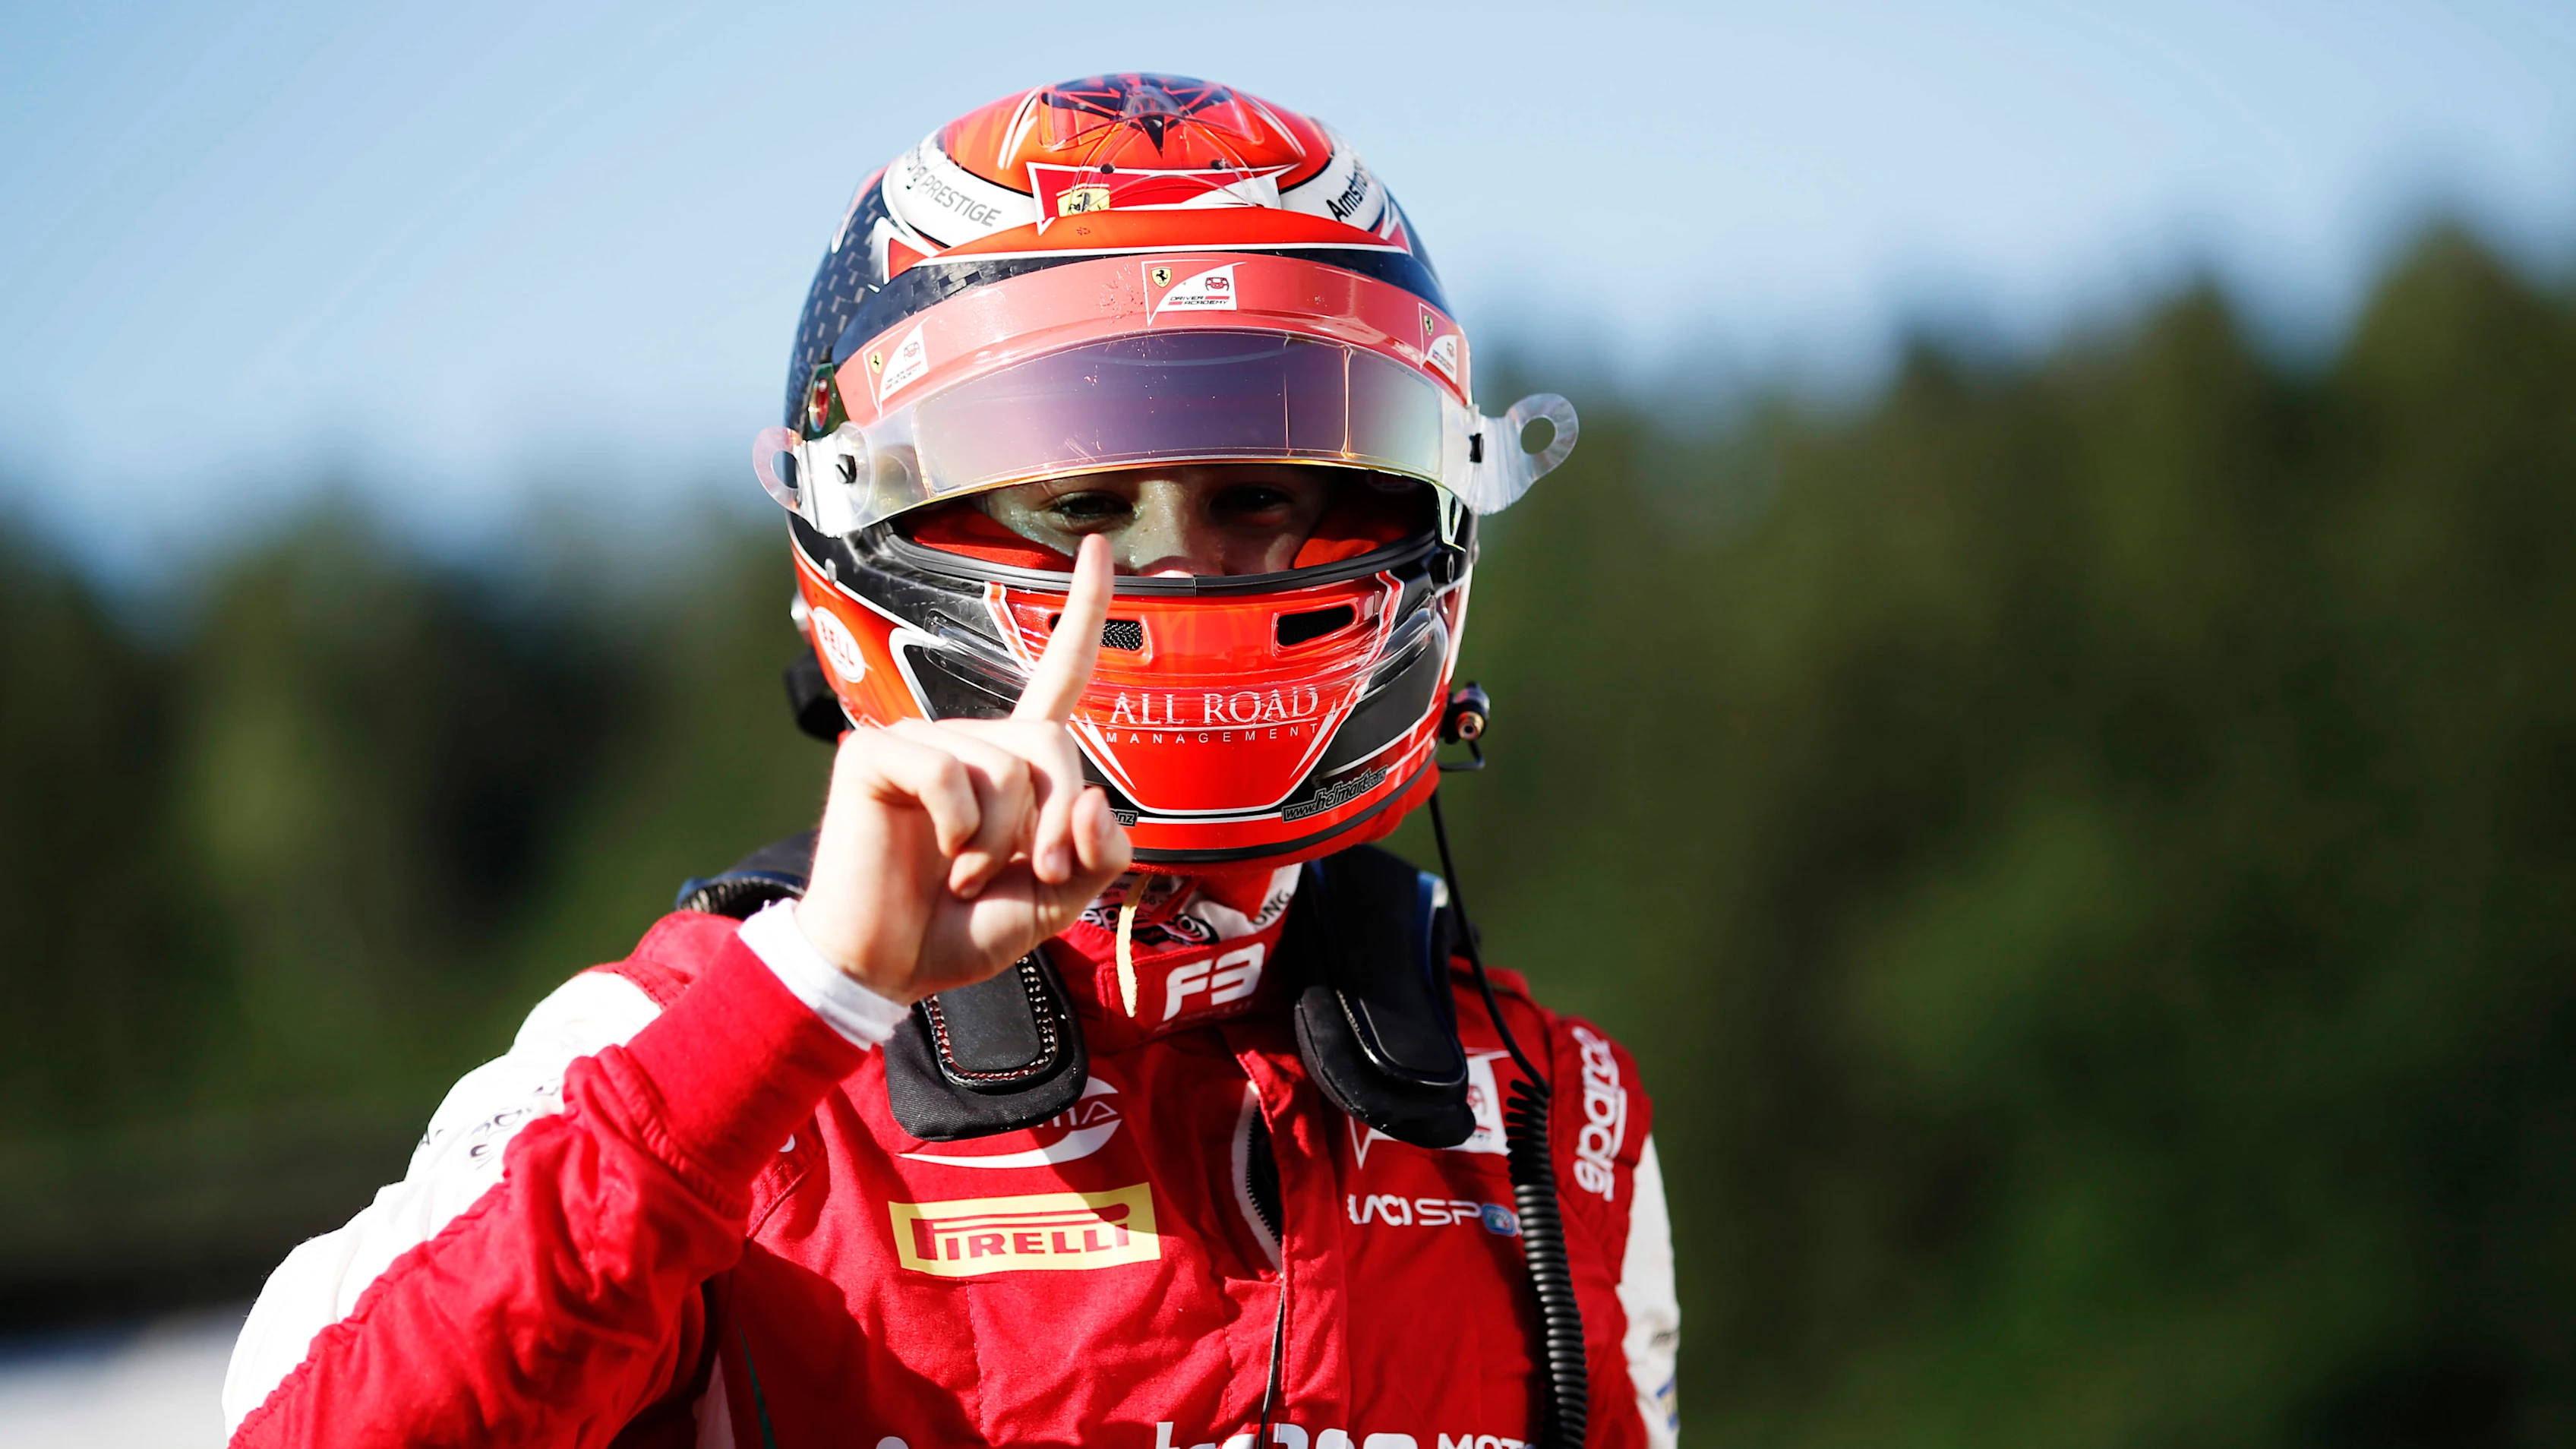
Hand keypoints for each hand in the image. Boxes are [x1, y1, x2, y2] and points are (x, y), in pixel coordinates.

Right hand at [794, 534, 1131, 1004]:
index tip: (1101, 547)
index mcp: (1014, 762)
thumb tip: (1094, 803)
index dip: (1085, 612)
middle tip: (1023, 873)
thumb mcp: (1055, 901)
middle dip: (1054, 821)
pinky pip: (947, 772)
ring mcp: (920, 741)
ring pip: (1005, 766)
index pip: (1059, 675)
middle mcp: (970, 738)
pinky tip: (936, 851)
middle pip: (1053, 744)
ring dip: (999, 839)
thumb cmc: (962, 927)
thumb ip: (1098, 856)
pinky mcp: (876, 755)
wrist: (887, 966)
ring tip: (963, 872)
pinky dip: (956, 826)